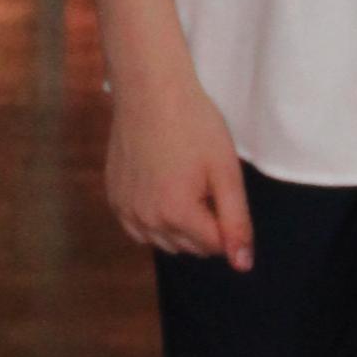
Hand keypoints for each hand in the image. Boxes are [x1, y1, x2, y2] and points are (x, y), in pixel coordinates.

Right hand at [105, 60, 253, 266]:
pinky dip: (155, 218)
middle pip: (191, 247)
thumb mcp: (226, 172)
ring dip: (180, 224)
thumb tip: (242, 265)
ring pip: (165, 241)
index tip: (218, 185)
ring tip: (181, 181)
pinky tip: (161, 187)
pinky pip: (140, 229)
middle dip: (204, 224)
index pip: (216, 246)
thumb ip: (236, 222)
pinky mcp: (114, 199)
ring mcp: (125, 211)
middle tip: (201, 180)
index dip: (226, 219)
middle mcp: (146, 220)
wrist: (150, 91)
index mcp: (177, 214)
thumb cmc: (194, 125)